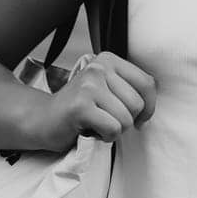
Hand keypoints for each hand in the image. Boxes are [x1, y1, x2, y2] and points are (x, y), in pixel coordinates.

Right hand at [37, 52, 156, 150]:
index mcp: (109, 60)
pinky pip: (113, 128)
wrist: (44, 119)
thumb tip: (151, 107)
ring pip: (126, 118)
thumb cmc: (81, 109)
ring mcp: (89, 85)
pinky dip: (106, 137)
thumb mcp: (108, 90)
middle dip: (128, 121)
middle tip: (108, 120)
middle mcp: (99, 67)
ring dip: (116, 130)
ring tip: (97, 124)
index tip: (139, 118)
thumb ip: (130, 90)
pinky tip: (92, 131)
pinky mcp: (80, 106)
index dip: (149, 107)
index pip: (148, 83)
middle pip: (138, 103)